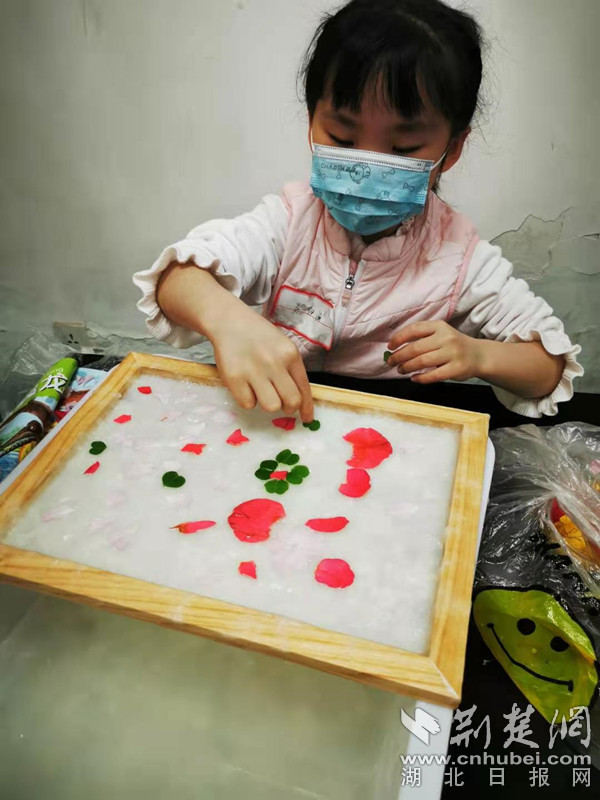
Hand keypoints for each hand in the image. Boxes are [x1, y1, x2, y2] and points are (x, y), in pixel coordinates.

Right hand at [210, 305, 313, 421]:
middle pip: (291, 402)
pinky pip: (248, 404)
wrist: (229, 322)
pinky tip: (245, 386)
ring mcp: (254, 370)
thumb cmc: (258, 336)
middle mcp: (275, 363)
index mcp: (290, 354)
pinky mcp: (234, 377)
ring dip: (267, 403)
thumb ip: (291, 369)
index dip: (306, 408)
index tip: (306, 419)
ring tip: (260, 390)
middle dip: (287, 407)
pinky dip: (247, 399)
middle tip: (280, 401)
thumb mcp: (282, 346)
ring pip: (271, 406)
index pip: (304, 388)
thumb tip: (299, 400)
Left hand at [387, 321, 482, 383]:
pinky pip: (433, 375)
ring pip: (422, 361)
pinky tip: (414, 378)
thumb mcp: (440, 333)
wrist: (478, 355)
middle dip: (399, 356)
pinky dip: (420, 378)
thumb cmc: (453, 345)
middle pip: (415, 348)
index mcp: (440, 326)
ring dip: (407, 367)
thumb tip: (395, 347)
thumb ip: (421, 337)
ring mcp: (452, 353)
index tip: (390, 346)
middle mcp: (446, 338)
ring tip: (401, 370)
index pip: (414, 329)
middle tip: (391, 362)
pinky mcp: (456, 369)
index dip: (399, 338)